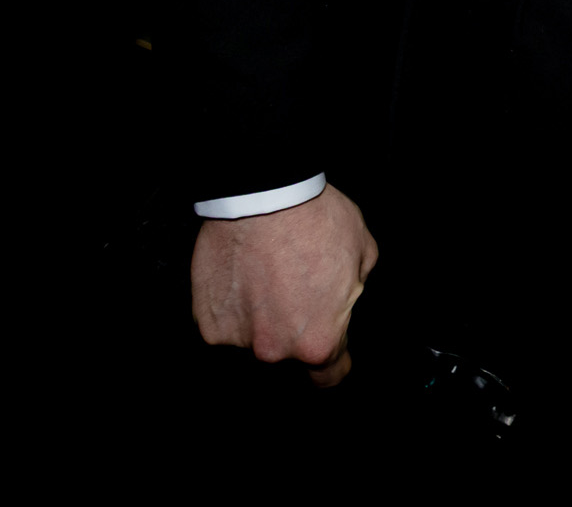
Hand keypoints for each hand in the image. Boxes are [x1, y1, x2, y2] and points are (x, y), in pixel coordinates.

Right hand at [191, 183, 377, 386]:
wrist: (262, 194)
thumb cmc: (313, 219)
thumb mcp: (363, 252)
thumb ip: (355, 290)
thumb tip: (343, 300)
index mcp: (318, 341)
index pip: (328, 376)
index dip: (335, 364)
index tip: (332, 357)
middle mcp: (274, 349)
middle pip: (287, 355)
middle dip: (294, 329)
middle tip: (294, 289)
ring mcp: (236, 340)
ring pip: (253, 339)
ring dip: (260, 318)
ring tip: (267, 277)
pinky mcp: (208, 323)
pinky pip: (225, 324)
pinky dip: (233, 307)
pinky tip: (244, 277)